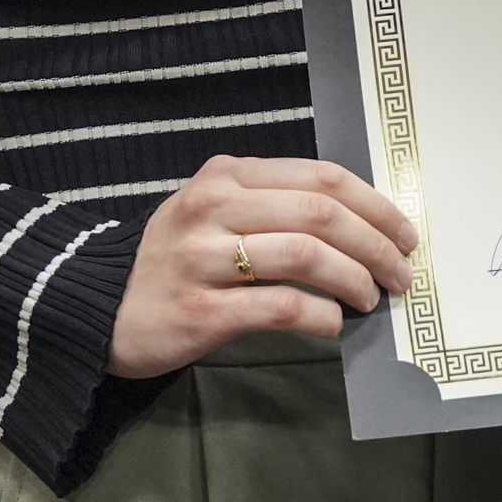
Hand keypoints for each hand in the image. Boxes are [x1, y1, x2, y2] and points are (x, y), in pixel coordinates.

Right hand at [108, 153, 418, 378]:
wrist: (97, 306)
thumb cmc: (172, 259)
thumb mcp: (212, 211)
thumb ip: (272, 205)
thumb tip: (359, 226)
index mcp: (227, 175)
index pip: (321, 178)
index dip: (375, 205)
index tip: (404, 233)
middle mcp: (215, 208)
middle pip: (321, 214)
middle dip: (375, 244)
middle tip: (400, 275)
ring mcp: (204, 258)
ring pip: (306, 255)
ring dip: (354, 279)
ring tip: (369, 299)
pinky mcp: (200, 310)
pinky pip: (279, 307)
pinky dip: (319, 316)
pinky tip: (332, 325)